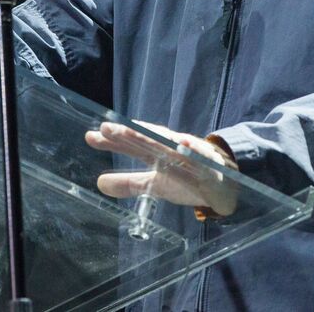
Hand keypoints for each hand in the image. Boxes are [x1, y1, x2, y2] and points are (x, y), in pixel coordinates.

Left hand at [85, 121, 238, 216]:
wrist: (224, 186)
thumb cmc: (187, 180)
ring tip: (134, 132)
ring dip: (153, 137)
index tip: (90, 137)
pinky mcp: (208, 162)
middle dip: (128, 134)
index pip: (131, 145)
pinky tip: (183, 143)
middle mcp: (170, 149)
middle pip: (147, 139)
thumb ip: (129, 182)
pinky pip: (200, 155)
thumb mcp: (155, 185)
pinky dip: (192, 147)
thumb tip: (99, 183)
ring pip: (169, 144)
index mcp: (156, 153)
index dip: (112, 141)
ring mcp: (189, 153)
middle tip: (107, 128)